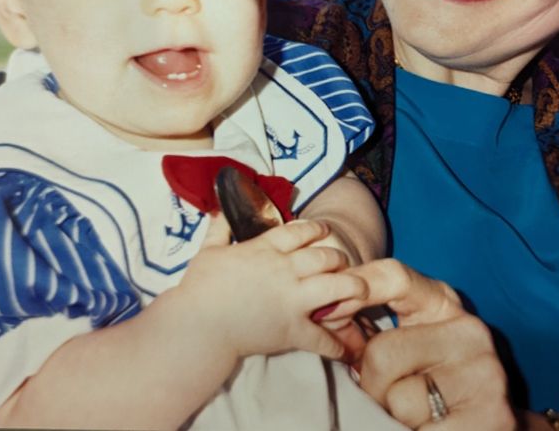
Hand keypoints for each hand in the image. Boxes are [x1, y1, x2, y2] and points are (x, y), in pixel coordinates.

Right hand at [175, 215, 367, 360]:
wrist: (196, 326)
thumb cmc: (199, 289)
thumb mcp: (207, 251)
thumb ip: (219, 228)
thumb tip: (220, 209)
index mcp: (265, 249)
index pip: (301, 232)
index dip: (316, 229)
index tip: (324, 230)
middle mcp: (284, 270)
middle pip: (324, 256)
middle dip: (338, 257)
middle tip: (342, 262)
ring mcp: (291, 299)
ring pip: (335, 286)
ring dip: (352, 286)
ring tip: (362, 290)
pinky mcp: (291, 329)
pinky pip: (321, 336)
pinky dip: (335, 344)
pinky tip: (344, 348)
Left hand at [329, 259, 515, 429]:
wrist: (494, 427)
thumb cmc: (440, 384)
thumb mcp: (412, 344)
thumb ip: (374, 328)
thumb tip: (326, 317)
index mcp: (446, 306)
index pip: (395, 277)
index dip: (355, 291)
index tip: (327, 315)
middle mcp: (470, 332)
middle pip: (381, 354)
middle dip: (373, 385)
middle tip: (393, 397)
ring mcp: (483, 375)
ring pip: (397, 399)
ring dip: (395, 416)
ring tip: (420, 416)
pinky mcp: (490, 417)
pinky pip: (419, 430)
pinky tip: (432, 430)